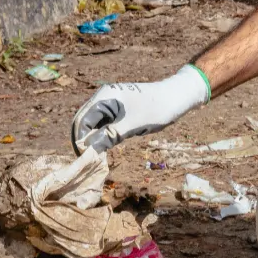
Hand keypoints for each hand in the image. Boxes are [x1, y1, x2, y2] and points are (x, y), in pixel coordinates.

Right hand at [71, 66, 210, 152]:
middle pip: (84, 121)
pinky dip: (102, 136)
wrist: (177, 97)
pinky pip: (103, 124)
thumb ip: (108, 136)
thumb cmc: (156, 109)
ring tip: (96, 157)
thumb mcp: (131, 125)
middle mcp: (104, 97)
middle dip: (84, 140)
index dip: (80, 140)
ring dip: (92, 139)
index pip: (82, 120)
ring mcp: (111, 103)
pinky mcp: (118, 110)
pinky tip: (105, 148)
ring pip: (93, 124)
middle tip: (89, 161)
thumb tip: (87, 151)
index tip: (85, 159)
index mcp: (105, 96)